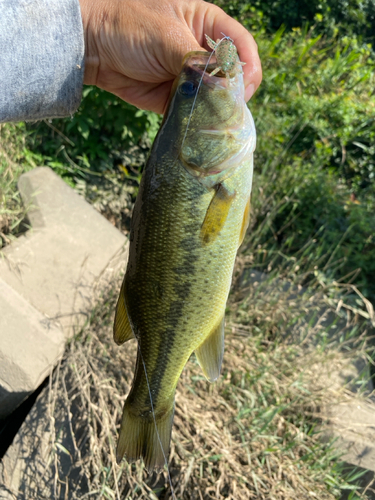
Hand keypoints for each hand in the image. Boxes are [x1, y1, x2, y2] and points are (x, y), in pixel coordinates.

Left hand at [79, 0, 261, 113]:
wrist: (93, 47)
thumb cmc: (129, 26)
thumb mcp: (168, 37)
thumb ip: (198, 61)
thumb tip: (224, 87)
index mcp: (207, 25)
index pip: (242, 45)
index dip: (248, 65)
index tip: (244, 84)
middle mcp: (202, 52)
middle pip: (233, 76)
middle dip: (234, 92)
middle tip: (229, 106)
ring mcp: (190, 78)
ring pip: (215, 98)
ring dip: (217, 110)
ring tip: (216, 119)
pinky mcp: (176, 99)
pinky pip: (194, 112)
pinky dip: (199, 121)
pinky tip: (200, 126)